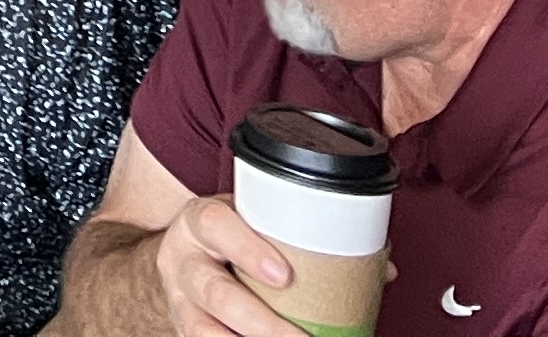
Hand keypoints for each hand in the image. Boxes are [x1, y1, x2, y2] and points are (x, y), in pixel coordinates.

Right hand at [148, 193, 318, 336]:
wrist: (186, 255)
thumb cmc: (231, 236)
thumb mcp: (247, 220)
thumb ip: (286, 234)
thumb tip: (367, 259)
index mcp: (199, 223)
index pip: (215, 225)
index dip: (248, 251)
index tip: (285, 276)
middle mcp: (183, 262)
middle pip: (216, 294)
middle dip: (263, 323)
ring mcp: (180, 301)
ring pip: (204, 330)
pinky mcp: (184, 327)